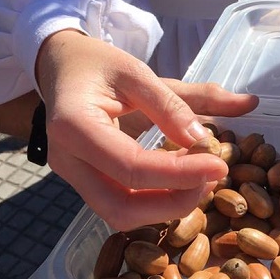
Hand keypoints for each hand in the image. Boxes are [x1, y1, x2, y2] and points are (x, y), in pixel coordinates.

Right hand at [35, 30, 258, 231]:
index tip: (219, 164)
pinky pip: (118, 204)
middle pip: (120, 208)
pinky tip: (178, 180)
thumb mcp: (135, 70)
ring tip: (198, 179)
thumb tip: (220, 130)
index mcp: (73, 126)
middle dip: (172, 203)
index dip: (179, 173)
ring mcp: (70, 175)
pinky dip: (152, 201)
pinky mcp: (82, 181)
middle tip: (210, 178)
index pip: (130, 167)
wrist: (60, 66)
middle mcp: (65, 159)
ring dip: (163, 207)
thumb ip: (176, 103)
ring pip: (118, 215)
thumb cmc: (95, 63)